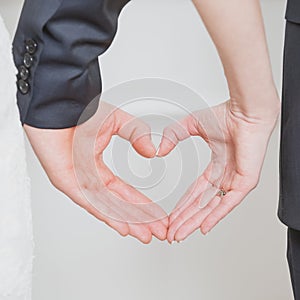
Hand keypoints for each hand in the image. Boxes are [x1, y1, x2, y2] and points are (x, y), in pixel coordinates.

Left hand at [24, 101, 167, 243]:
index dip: (143, 205)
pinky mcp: (68, 183)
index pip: (125, 192)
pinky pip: (91, 202)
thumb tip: (151, 152)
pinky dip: (108, 215)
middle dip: (141, 219)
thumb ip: (137, 134)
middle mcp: (89, 180)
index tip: (157, 215)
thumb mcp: (118, 122)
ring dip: (129, 222)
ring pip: (108, 208)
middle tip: (158, 231)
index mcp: (98, 169)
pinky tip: (123, 226)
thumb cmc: (81, 111)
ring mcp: (79, 184)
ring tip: (146, 234)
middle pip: (120, 205)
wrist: (59, 105)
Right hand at [157, 100, 278, 242]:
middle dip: (184, 220)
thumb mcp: (190, 126)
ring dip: (195, 222)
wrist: (245, 111)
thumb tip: (160, 150)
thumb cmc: (226, 115)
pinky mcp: (245, 182)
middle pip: (200, 205)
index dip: (182, 206)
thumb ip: (173, 136)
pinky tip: (203, 227)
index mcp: (215, 167)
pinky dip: (215, 216)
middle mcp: (224, 177)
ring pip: (212, 208)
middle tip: (171, 233)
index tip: (171, 217)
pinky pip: (228, 203)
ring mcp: (235, 181)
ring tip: (180, 234)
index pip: (195, 193)